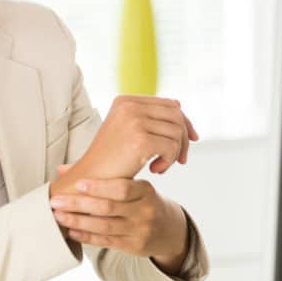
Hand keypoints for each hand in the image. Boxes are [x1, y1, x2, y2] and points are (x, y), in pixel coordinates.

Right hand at [49, 95, 197, 199]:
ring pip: (177, 132)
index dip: (184, 122)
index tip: (190, 140)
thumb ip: (149, 116)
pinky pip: (171, 147)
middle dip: (183, 139)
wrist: (91, 179)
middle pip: (177, 116)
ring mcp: (134, 122)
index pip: (169, 104)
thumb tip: (178, 104)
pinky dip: (169, 161)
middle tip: (179, 159)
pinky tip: (155, 170)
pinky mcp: (140, 140)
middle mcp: (129, 106)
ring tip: (160, 166)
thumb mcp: (127, 130)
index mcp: (126, 101)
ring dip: (174, 153)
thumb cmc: (111, 159)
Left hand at [50, 165, 189, 273]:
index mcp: (145, 191)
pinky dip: (86, 236)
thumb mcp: (133, 186)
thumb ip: (101, 177)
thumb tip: (63, 170)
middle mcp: (145, 211)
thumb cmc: (143, 202)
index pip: (122, 188)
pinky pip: (106, 241)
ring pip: (104, 226)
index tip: (77, 183)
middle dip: (79, 204)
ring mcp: (140, 230)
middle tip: (56, 201)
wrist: (169, 229)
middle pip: (108, 207)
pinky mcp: (134, 246)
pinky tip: (71, 231)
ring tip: (59, 216)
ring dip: (78, 221)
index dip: (99, 186)